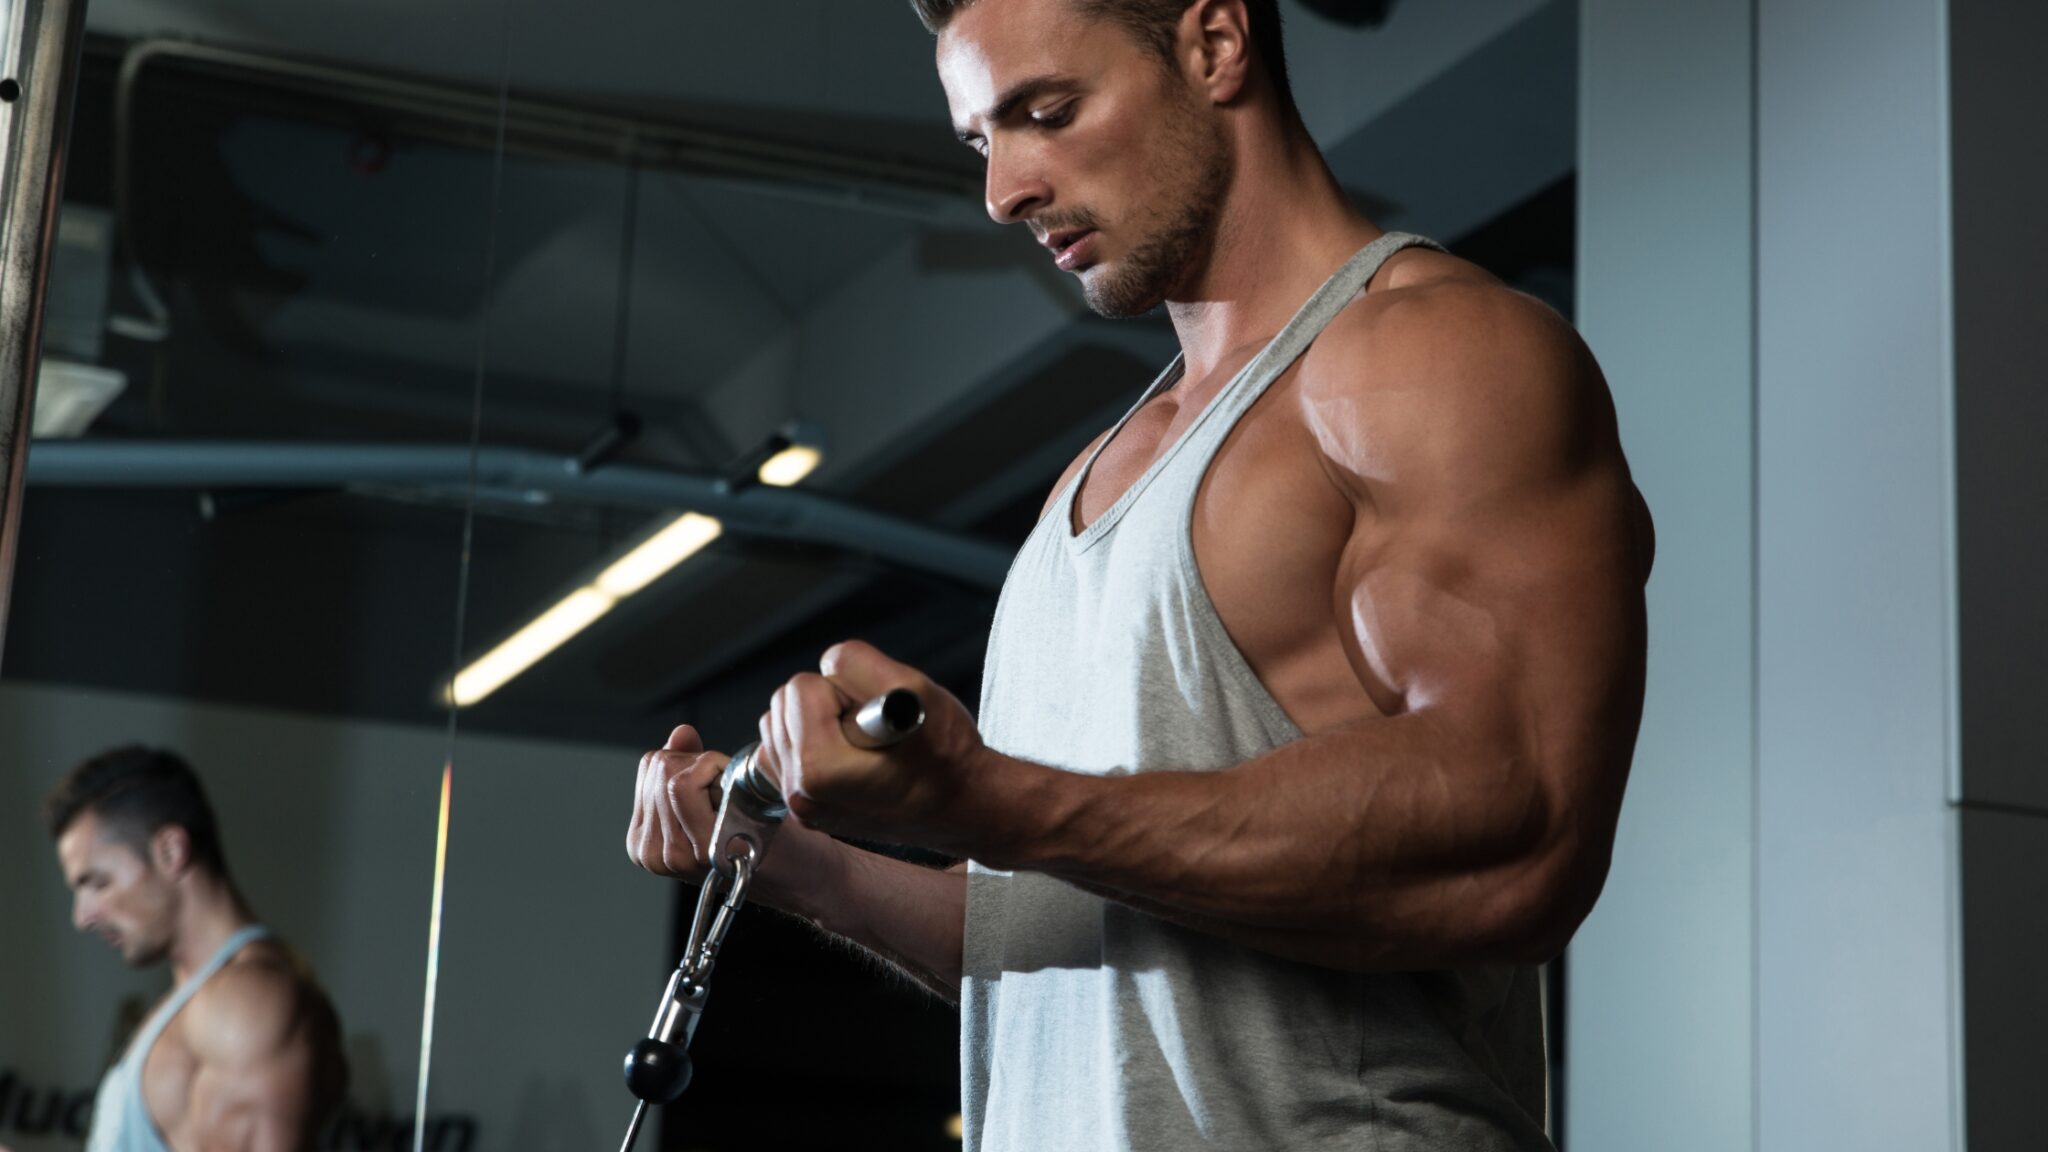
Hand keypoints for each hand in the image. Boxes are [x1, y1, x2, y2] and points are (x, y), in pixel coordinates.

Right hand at [626, 723, 844, 912]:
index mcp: (644, 837)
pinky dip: (717, 778)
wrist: (802, 871)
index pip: (650, 765)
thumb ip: (690, 765)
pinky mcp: (698, 852)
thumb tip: (681, 732)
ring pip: (672, 776)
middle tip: (729, 793)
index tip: (715, 779)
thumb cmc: (765, 834)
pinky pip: (685, 785)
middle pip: (660, 766)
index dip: (689, 758)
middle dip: (700, 764)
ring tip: (735, 802)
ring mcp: (673, 855)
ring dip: (713, 772)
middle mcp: (650, 851)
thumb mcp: (716, 797)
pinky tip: (739, 804)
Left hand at [755, 640, 991, 852]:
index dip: (846, 690)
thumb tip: (826, 663)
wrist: (960, 804)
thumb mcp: (914, 690)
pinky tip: (847, 753)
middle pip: (785, 701)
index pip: (803, 687)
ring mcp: (799, 805)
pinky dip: (810, 739)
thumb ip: (857, 662)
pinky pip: (783, 745)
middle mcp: (800, 794)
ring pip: (781, 720)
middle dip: (828, 704)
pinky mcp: (803, 804)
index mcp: (817, 771)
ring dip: (818, 719)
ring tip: (864, 744)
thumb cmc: (945, 754)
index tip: (877, 720)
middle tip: (872, 731)